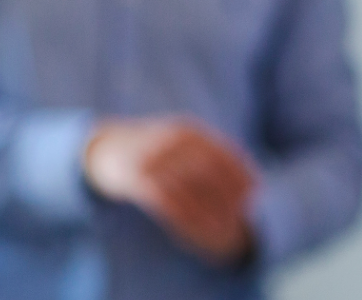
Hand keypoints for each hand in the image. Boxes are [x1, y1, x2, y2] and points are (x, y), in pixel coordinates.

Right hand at [83, 116, 258, 262]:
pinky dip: (185, 217)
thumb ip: (209, 156)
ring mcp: (153, 158)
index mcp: (188, 131)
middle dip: (228, 195)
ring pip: (188, 189)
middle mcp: (172, 141)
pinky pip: (166, 200)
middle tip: (241, 215)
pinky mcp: (136, 177)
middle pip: (208, 171)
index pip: (222, 153)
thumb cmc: (154, 150)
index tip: (255, 191)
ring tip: (225, 230)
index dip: (241, 172)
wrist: (106, 148)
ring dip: (209, 211)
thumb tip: (250, 180)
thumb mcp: (181, 143)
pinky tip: (197, 230)